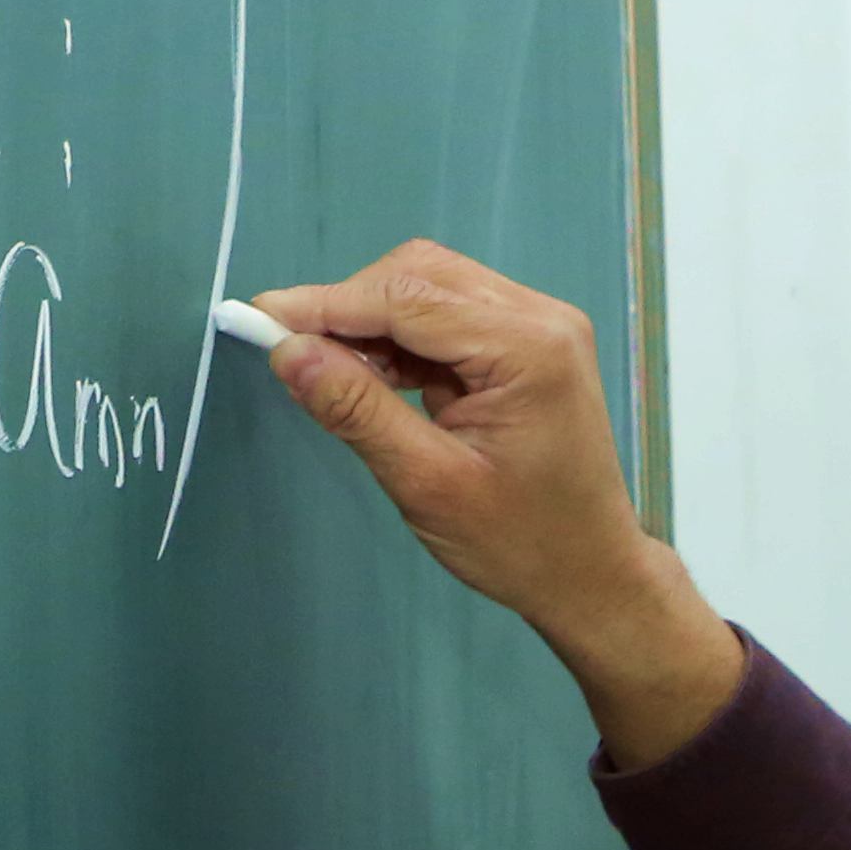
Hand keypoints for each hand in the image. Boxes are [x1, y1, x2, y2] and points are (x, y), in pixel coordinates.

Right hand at [249, 240, 745, 766]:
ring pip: (431, 288)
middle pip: (421, 275)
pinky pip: (448, 316)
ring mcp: (539, 326)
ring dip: (372, 322)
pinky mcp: (529, 343)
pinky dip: (401, 339)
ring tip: (327, 372)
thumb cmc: (518, 543)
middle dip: (349, 307)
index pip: (408, 297)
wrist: (591, 574)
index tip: (258, 314)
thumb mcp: (427, 484)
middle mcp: (540, 316)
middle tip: (289, 351)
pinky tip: (371, 378)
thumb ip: (357, 411)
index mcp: (527, 347)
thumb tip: (285, 351)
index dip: (327, 304)